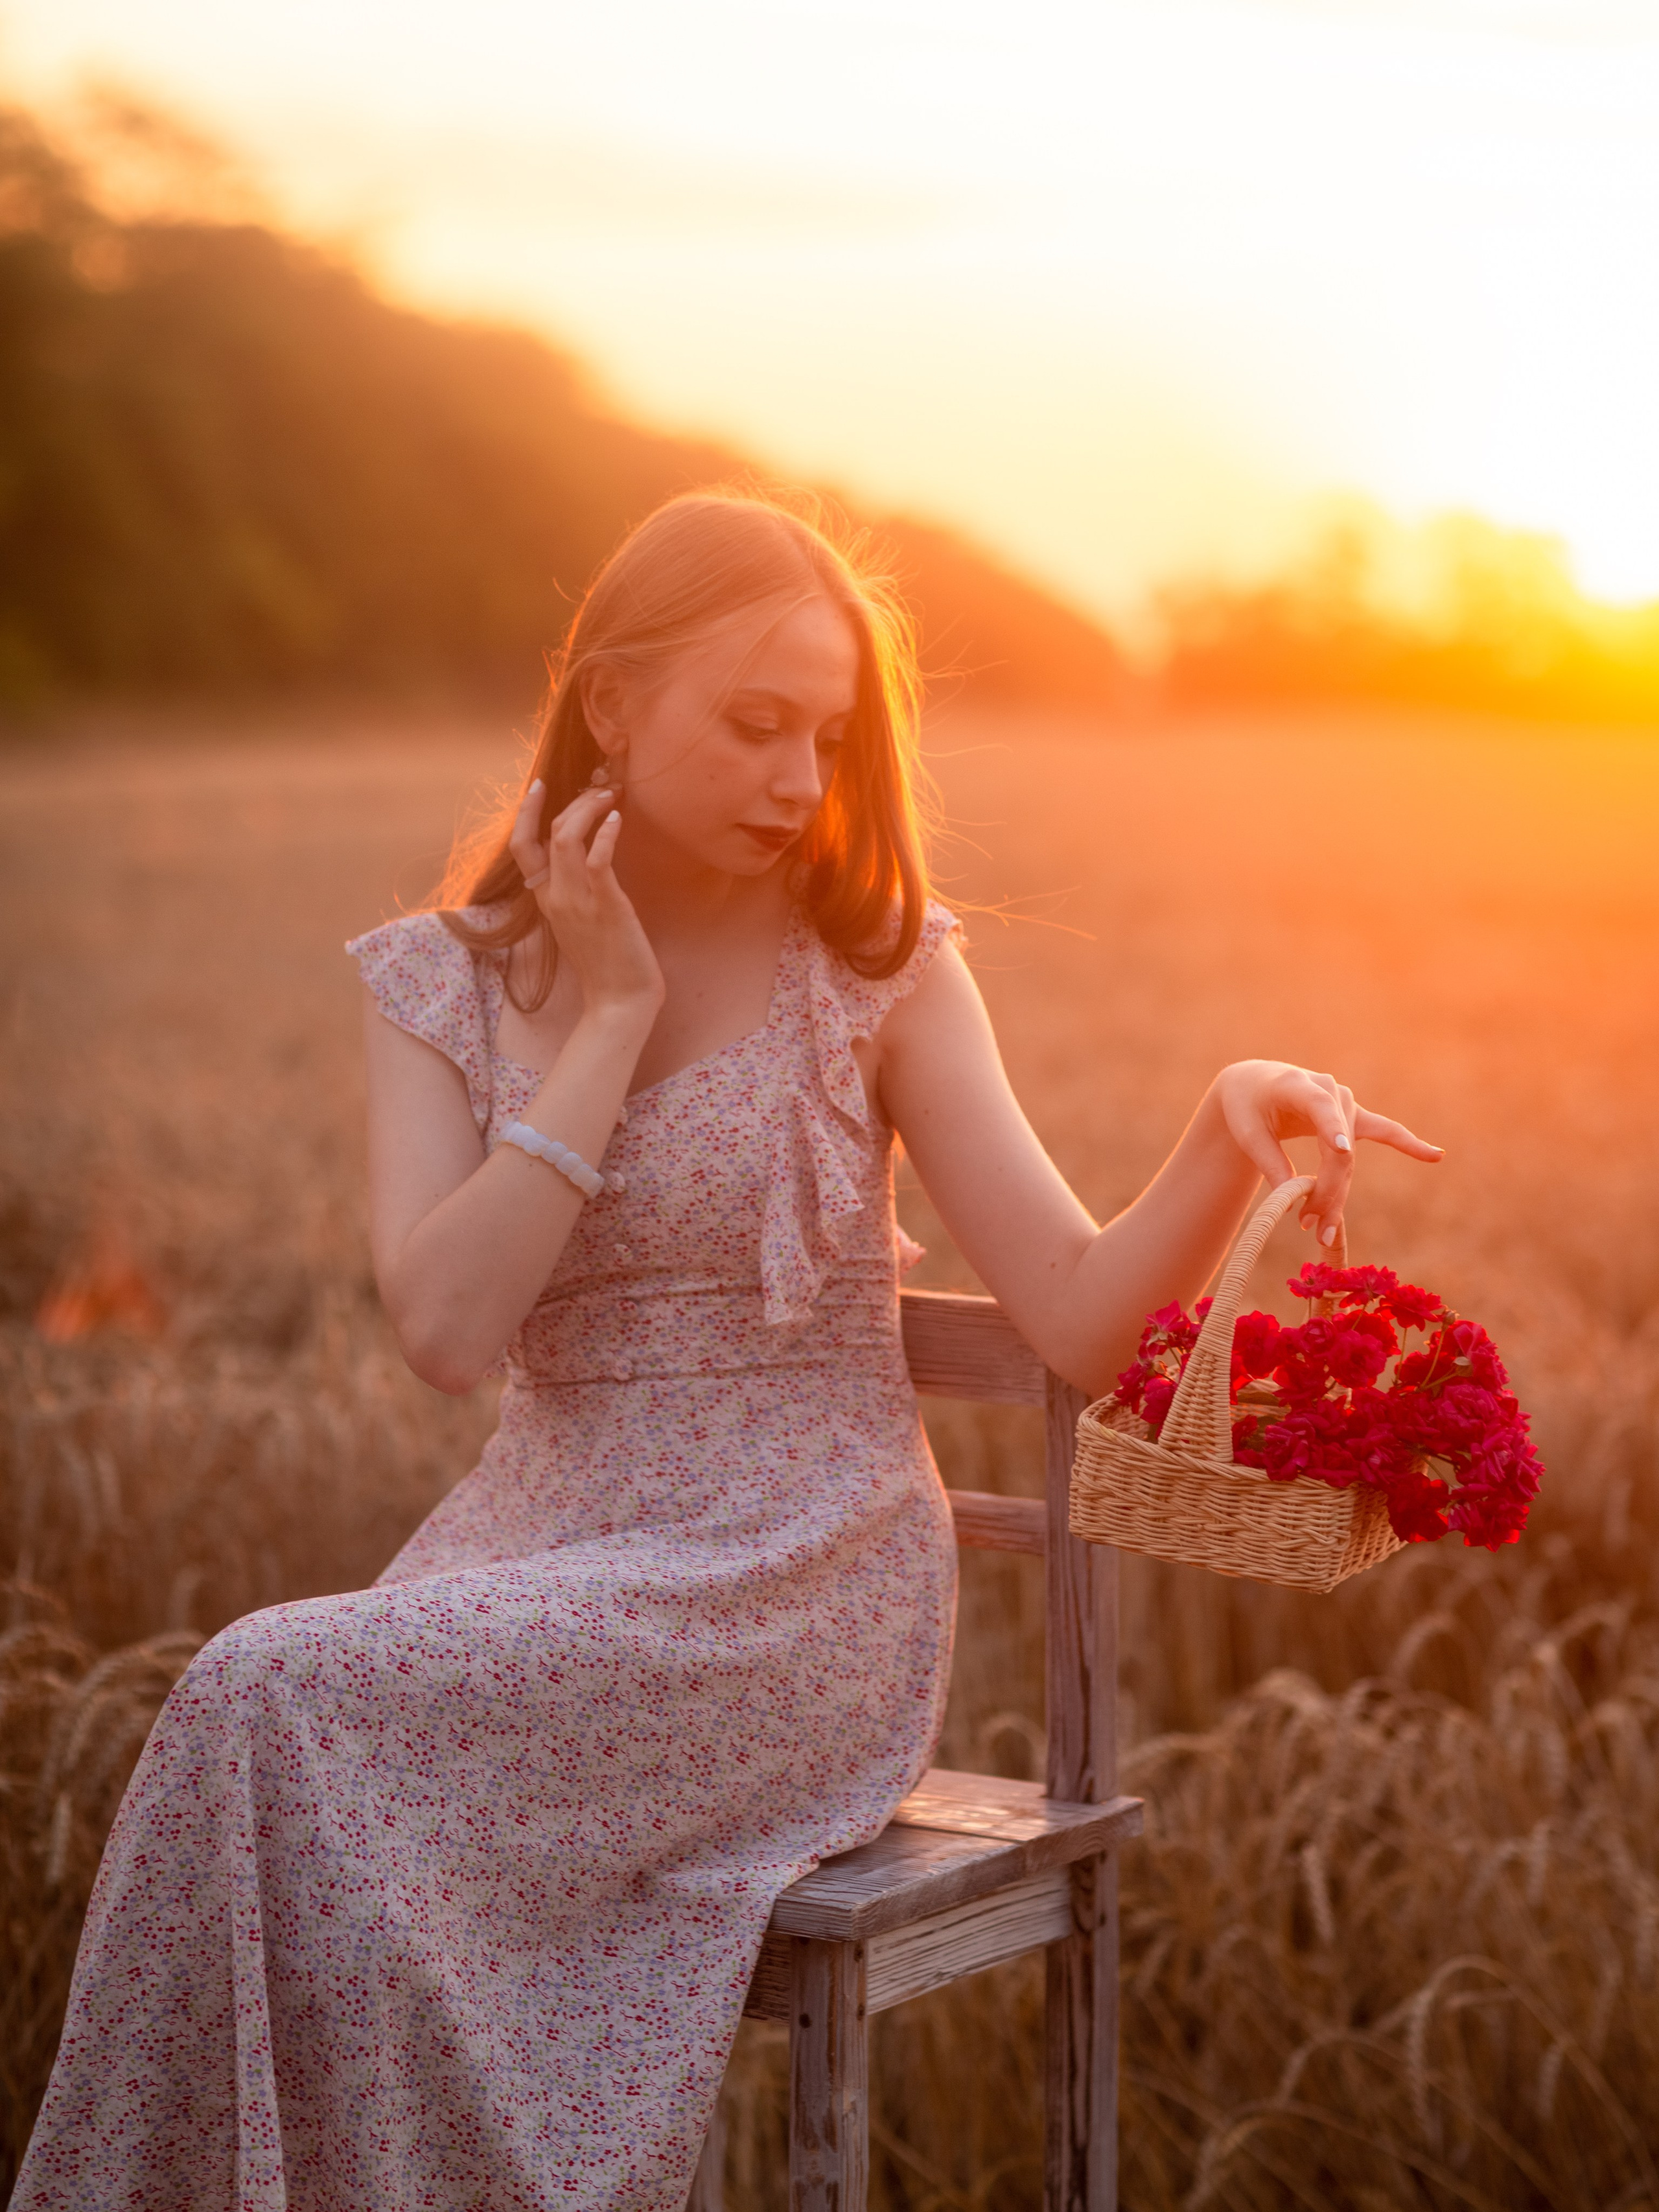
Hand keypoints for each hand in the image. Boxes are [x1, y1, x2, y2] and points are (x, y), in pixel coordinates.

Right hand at [508, 780, 664, 1021]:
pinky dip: (606, 833)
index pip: (521, 847)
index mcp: (546, 900)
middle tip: (600, 787)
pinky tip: (617, 819)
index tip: (540, 785)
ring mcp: (578, 900)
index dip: (526, 812)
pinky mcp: (606, 905)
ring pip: (567, 837)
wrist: (620, 1002)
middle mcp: (556, 897)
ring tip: (610, 795)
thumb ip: (576, 894)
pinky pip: (598, 858)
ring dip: (588, 808)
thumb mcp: (581, 923)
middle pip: (546, 832)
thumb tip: (589, 861)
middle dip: (572, 801)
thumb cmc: (608, 965)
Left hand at [1212, 1060, 1442, 1246]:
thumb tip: (1288, 1200)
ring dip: (1339, 1194)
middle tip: (1310, 1229)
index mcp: (1298, 1086)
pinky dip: (1408, 1144)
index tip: (1340, 1151)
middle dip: (1327, 1192)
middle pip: (1339, 1150)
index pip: (1321, 1108)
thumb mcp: (1248, 1132)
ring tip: (1320, 1231)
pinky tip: (1435, 1155)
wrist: (1255, 1085)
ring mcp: (1345, 1103)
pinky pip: (1385, 1132)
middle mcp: (1328, 1090)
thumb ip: (1269, 1161)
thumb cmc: (1247, 1107)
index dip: (1332, 1129)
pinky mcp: (1354, 1117)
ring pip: (1350, 1158)